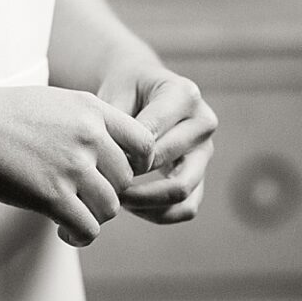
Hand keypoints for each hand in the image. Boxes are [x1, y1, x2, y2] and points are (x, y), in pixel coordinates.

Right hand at [0, 81, 153, 246]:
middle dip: (109, 193)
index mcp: (92, 110)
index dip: (138, 164)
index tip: (119, 175)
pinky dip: (80, 236)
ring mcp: (72, 166)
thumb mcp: (52, 102)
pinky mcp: (52, 196)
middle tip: (84, 200)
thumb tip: (105, 150)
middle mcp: (89, 136)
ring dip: (94, 217)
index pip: (144, 142)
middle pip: (126, 179)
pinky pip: (88, 228)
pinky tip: (64, 232)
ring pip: (111, 207)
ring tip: (73, 218)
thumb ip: (84, 123)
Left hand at [97, 60, 217, 224]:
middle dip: (133, 182)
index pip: (151, 137)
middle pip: (167, 162)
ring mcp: (205, 151)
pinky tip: (131, 206)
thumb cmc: (125, 90)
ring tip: (117, 199)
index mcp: (184, 96)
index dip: (121, 155)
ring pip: (183, 193)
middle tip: (103, 186)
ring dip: (146, 203)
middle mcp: (202, 124)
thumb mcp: (115, 92)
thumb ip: (115, 124)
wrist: (142, 88)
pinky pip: (185, 208)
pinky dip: (157, 212)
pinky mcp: (201, 174)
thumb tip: (113, 163)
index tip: (97, 161)